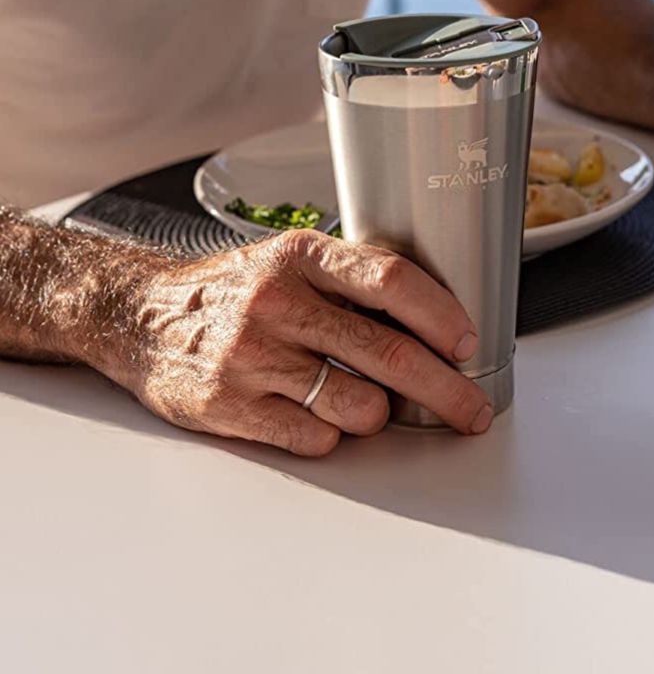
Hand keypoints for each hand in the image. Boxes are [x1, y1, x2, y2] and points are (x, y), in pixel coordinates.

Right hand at [115, 232, 491, 454]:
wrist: (142, 317)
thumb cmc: (236, 289)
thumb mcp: (291, 259)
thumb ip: (354, 278)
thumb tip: (436, 317)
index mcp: (301, 255)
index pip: (391, 279)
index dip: (441, 315)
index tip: (467, 343)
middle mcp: (277, 302)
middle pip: (388, 352)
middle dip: (445, 389)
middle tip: (470, 409)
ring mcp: (251, 356)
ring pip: (359, 406)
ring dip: (378, 412)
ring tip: (361, 399)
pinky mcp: (229, 406)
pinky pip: (317, 439)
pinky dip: (331, 434)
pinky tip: (314, 413)